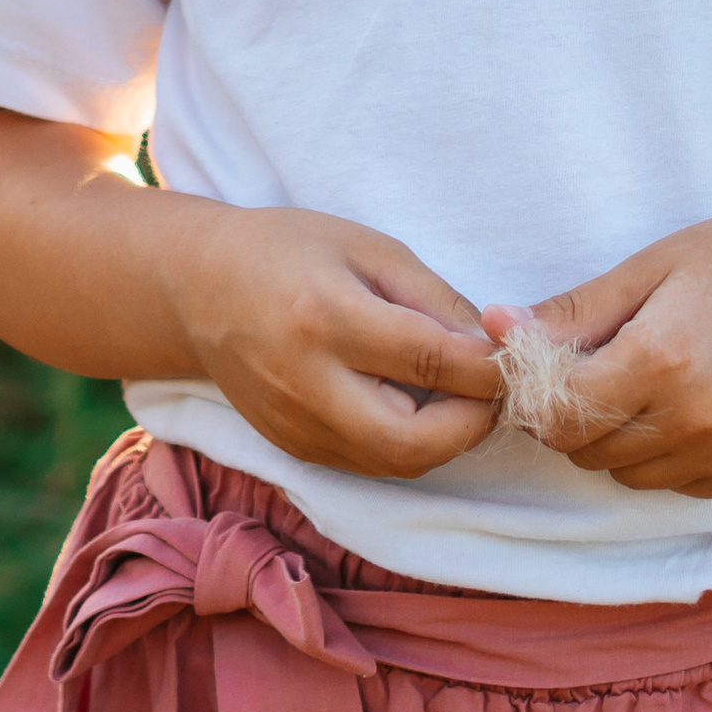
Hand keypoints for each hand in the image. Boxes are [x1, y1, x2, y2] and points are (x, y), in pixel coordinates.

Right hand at [173, 203, 504, 480]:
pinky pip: (371, 463)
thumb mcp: (370, 248)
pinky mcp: (294, 449)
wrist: (197, 287)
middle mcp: (307, 385)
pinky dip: (408, 441)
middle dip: (472, 423)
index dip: (489, 366)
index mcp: (326, 318)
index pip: (431, 363)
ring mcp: (296, 427)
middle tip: (491, 388)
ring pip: (398, 463)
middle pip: (414, 442)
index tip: (515, 353)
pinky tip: (414, 402)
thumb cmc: (289, 250)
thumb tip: (493, 347)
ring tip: (457, 392)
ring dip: (445, 437)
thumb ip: (434, 299)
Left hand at [489, 203, 711, 498]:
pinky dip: (664, 454)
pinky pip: (676, 483)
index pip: (555, 414)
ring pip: (626, 474)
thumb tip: (497, 330)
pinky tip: (687, 404)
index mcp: (660, 361)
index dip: (538, 392)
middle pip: (584, 450)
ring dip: (617, 439)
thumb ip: (576, 311)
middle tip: (601, 364)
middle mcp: (693, 420)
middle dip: (574, 414)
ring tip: (648, 381)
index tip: (549, 363)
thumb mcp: (657, 264)